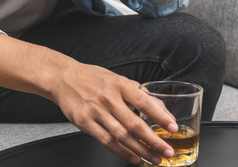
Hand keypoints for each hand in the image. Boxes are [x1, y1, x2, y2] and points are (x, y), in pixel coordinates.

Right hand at [52, 63, 178, 164]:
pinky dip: (122, 152)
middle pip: (135, 123)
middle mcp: (109, 98)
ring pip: (122, 136)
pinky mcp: (85, 123)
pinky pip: (106, 141)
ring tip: (154, 159)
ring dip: (141, 150)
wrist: (63, 78)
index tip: (173, 127)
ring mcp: (96, 111)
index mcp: (120, 84)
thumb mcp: (119, 80)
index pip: (144, 101)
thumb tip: (164, 111)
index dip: (160, 116)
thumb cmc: (94, 79)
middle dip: (154, 140)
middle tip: (167, 151)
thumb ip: (141, 94)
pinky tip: (134, 158)